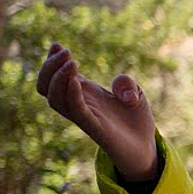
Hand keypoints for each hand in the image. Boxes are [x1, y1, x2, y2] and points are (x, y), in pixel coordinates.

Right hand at [36, 42, 158, 180]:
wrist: (146, 148)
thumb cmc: (136, 122)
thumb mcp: (135, 94)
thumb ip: (125, 83)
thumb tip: (118, 90)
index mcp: (84, 94)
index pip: (54, 78)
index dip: (51, 61)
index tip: (57, 45)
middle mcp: (79, 105)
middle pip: (45, 88)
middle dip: (49, 67)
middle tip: (65, 51)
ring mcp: (85, 117)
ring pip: (54, 99)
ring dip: (58, 78)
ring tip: (71, 62)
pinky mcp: (95, 128)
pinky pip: (75, 110)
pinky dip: (72, 93)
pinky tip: (76, 79)